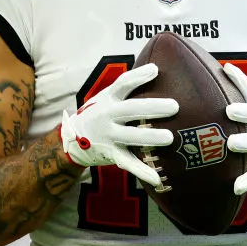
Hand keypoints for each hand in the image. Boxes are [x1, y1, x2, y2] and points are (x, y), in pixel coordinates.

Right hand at [60, 63, 177, 186]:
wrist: (72, 139)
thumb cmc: (100, 112)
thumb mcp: (107, 96)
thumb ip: (127, 87)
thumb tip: (156, 67)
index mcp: (108, 99)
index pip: (123, 84)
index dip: (138, 76)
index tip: (155, 70)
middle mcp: (107, 116)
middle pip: (131, 110)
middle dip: (152, 108)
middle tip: (174, 106)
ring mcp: (109, 137)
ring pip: (131, 137)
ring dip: (150, 137)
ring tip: (170, 137)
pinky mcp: (112, 154)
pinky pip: (128, 163)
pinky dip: (142, 171)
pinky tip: (156, 177)